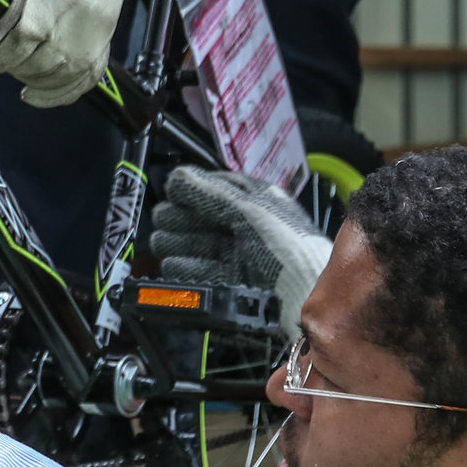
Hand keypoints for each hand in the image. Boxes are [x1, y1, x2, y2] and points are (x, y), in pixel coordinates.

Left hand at [0, 0, 174, 106]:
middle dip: (7, 67)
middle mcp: (71, 26)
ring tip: (16, 70)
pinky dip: (61, 93)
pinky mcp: (106, 38)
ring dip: (31, 80)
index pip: (12, 46)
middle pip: (33, 66)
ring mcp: (92, 35)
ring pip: (57, 77)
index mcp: (44, 1)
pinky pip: (85, 79)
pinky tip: (40, 93)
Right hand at [148, 164, 332, 338]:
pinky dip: (183, 267)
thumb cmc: (289, 245)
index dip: (191, 190)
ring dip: (176, 243)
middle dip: (179, 218)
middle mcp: (245, 226)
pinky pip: (199, 271)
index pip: (215, 190)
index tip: (173, 192)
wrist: (304, 290)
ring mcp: (237, 254)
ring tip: (163, 243)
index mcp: (256, 202)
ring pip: (196, 245)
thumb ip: (211, 192)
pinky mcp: (230, 280)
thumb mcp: (250, 209)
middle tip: (164, 219)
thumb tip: (180, 177)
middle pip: (200, 219)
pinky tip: (173, 263)